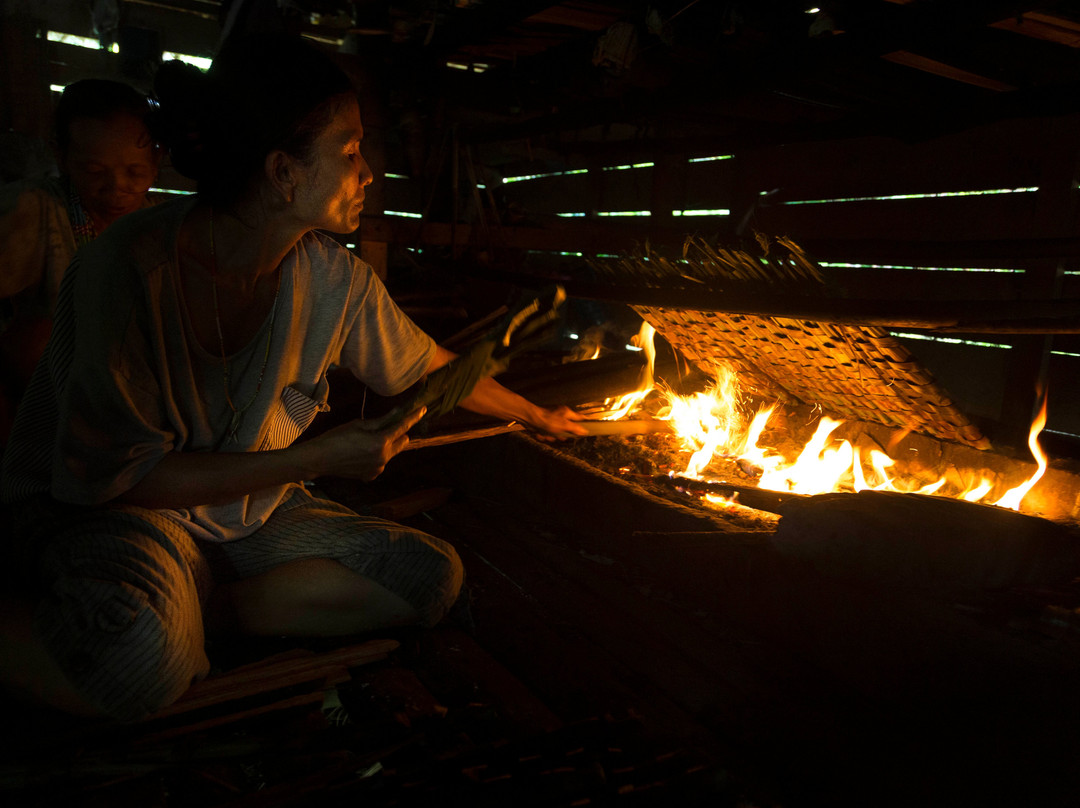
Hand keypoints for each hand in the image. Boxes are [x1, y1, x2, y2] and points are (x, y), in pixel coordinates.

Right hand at [307, 406, 425, 479]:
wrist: (319, 460)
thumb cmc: (336, 438)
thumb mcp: (359, 425)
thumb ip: (381, 421)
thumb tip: (397, 412)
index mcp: (380, 443)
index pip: (402, 427)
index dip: (413, 417)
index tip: (423, 410)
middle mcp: (383, 458)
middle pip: (402, 442)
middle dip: (398, 433)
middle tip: (385, 427)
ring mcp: (378, 469)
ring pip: (391, 453)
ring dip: (387, 445)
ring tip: (366, 442)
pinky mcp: (371, 476)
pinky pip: (381, 462)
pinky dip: (377, 456)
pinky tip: (361, 454)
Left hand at [526, 405, 587, 441]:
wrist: (529, 418)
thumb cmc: (547, 420)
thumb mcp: (564, 425)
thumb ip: (575, 429)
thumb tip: (585, 431)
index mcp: (567, 412)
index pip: (580, 417)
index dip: (585, 423)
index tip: (590, 428)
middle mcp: (559, 414)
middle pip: (566, 429)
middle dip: (561, 436)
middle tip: (558, 437)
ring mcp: (551, 419)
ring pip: (555, 433)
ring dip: (551, 437)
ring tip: (546, 435)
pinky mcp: (542, 424)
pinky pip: (546, 433)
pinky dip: (543, 435)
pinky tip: (539, 434)